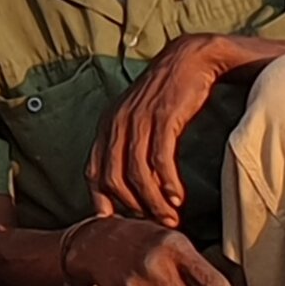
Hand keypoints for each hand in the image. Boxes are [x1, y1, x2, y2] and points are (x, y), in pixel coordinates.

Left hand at [90, 33, 249, 227]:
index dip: (102, 201)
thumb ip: (128, 146)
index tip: (118, 224)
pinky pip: (160, 159)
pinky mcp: (163, 117)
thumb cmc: (166, 95)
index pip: (93, 173)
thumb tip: (129, 185)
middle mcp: (116, 124)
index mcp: (106, 126)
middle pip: (113, 179)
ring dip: (153, 201)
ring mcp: (138, 120)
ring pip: (137, 173)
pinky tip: (177, 197)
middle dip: (132, 207)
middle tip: (152, 225)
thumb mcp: (137, 119)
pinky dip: (167, 183)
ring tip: (169, 218)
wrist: (190, 60)